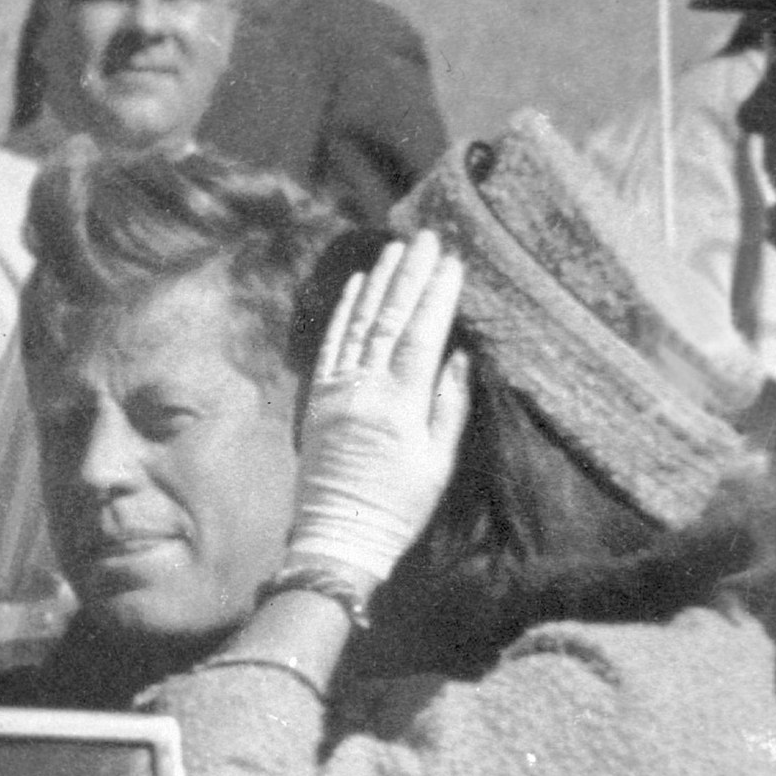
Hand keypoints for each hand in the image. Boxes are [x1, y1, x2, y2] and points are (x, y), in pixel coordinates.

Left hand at [289, 231, 470, 582]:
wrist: (337, 538)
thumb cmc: (398, 507)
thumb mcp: (438, 464)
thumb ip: (449, 407)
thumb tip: (459, 356)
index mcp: (399, 406)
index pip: (420, 336)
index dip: (436, 295)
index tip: (452, 261)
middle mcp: (363, 390)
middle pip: (389, 319)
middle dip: (410, 275)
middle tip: (426, 237)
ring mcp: (336, 391)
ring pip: (359, 325)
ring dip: (377, 283)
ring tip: (395, 249)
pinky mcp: (317, 399)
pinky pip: (331, 345)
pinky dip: (344, 312)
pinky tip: (357, 285)